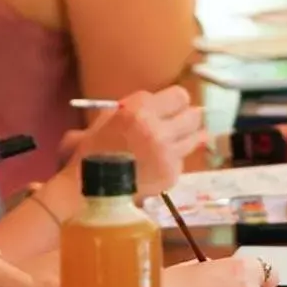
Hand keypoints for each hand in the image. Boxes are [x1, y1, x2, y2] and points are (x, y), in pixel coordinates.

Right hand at [62, 88, 204, 194]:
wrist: (92, 189)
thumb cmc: (93, 152)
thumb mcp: (106, 120)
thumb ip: (133, 108)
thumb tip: (157, 104)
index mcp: (139, 111)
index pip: (179, 96)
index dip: (176, 102)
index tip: (172, 108)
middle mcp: (158, 129)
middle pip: (193, 115)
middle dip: (187, 118)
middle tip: (181, 123)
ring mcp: (168, 153)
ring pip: (195, 137)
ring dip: (186, 138)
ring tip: (176, 142)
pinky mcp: (173, 173)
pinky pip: (182, 160)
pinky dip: (174, 161)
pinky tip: (160, 165)